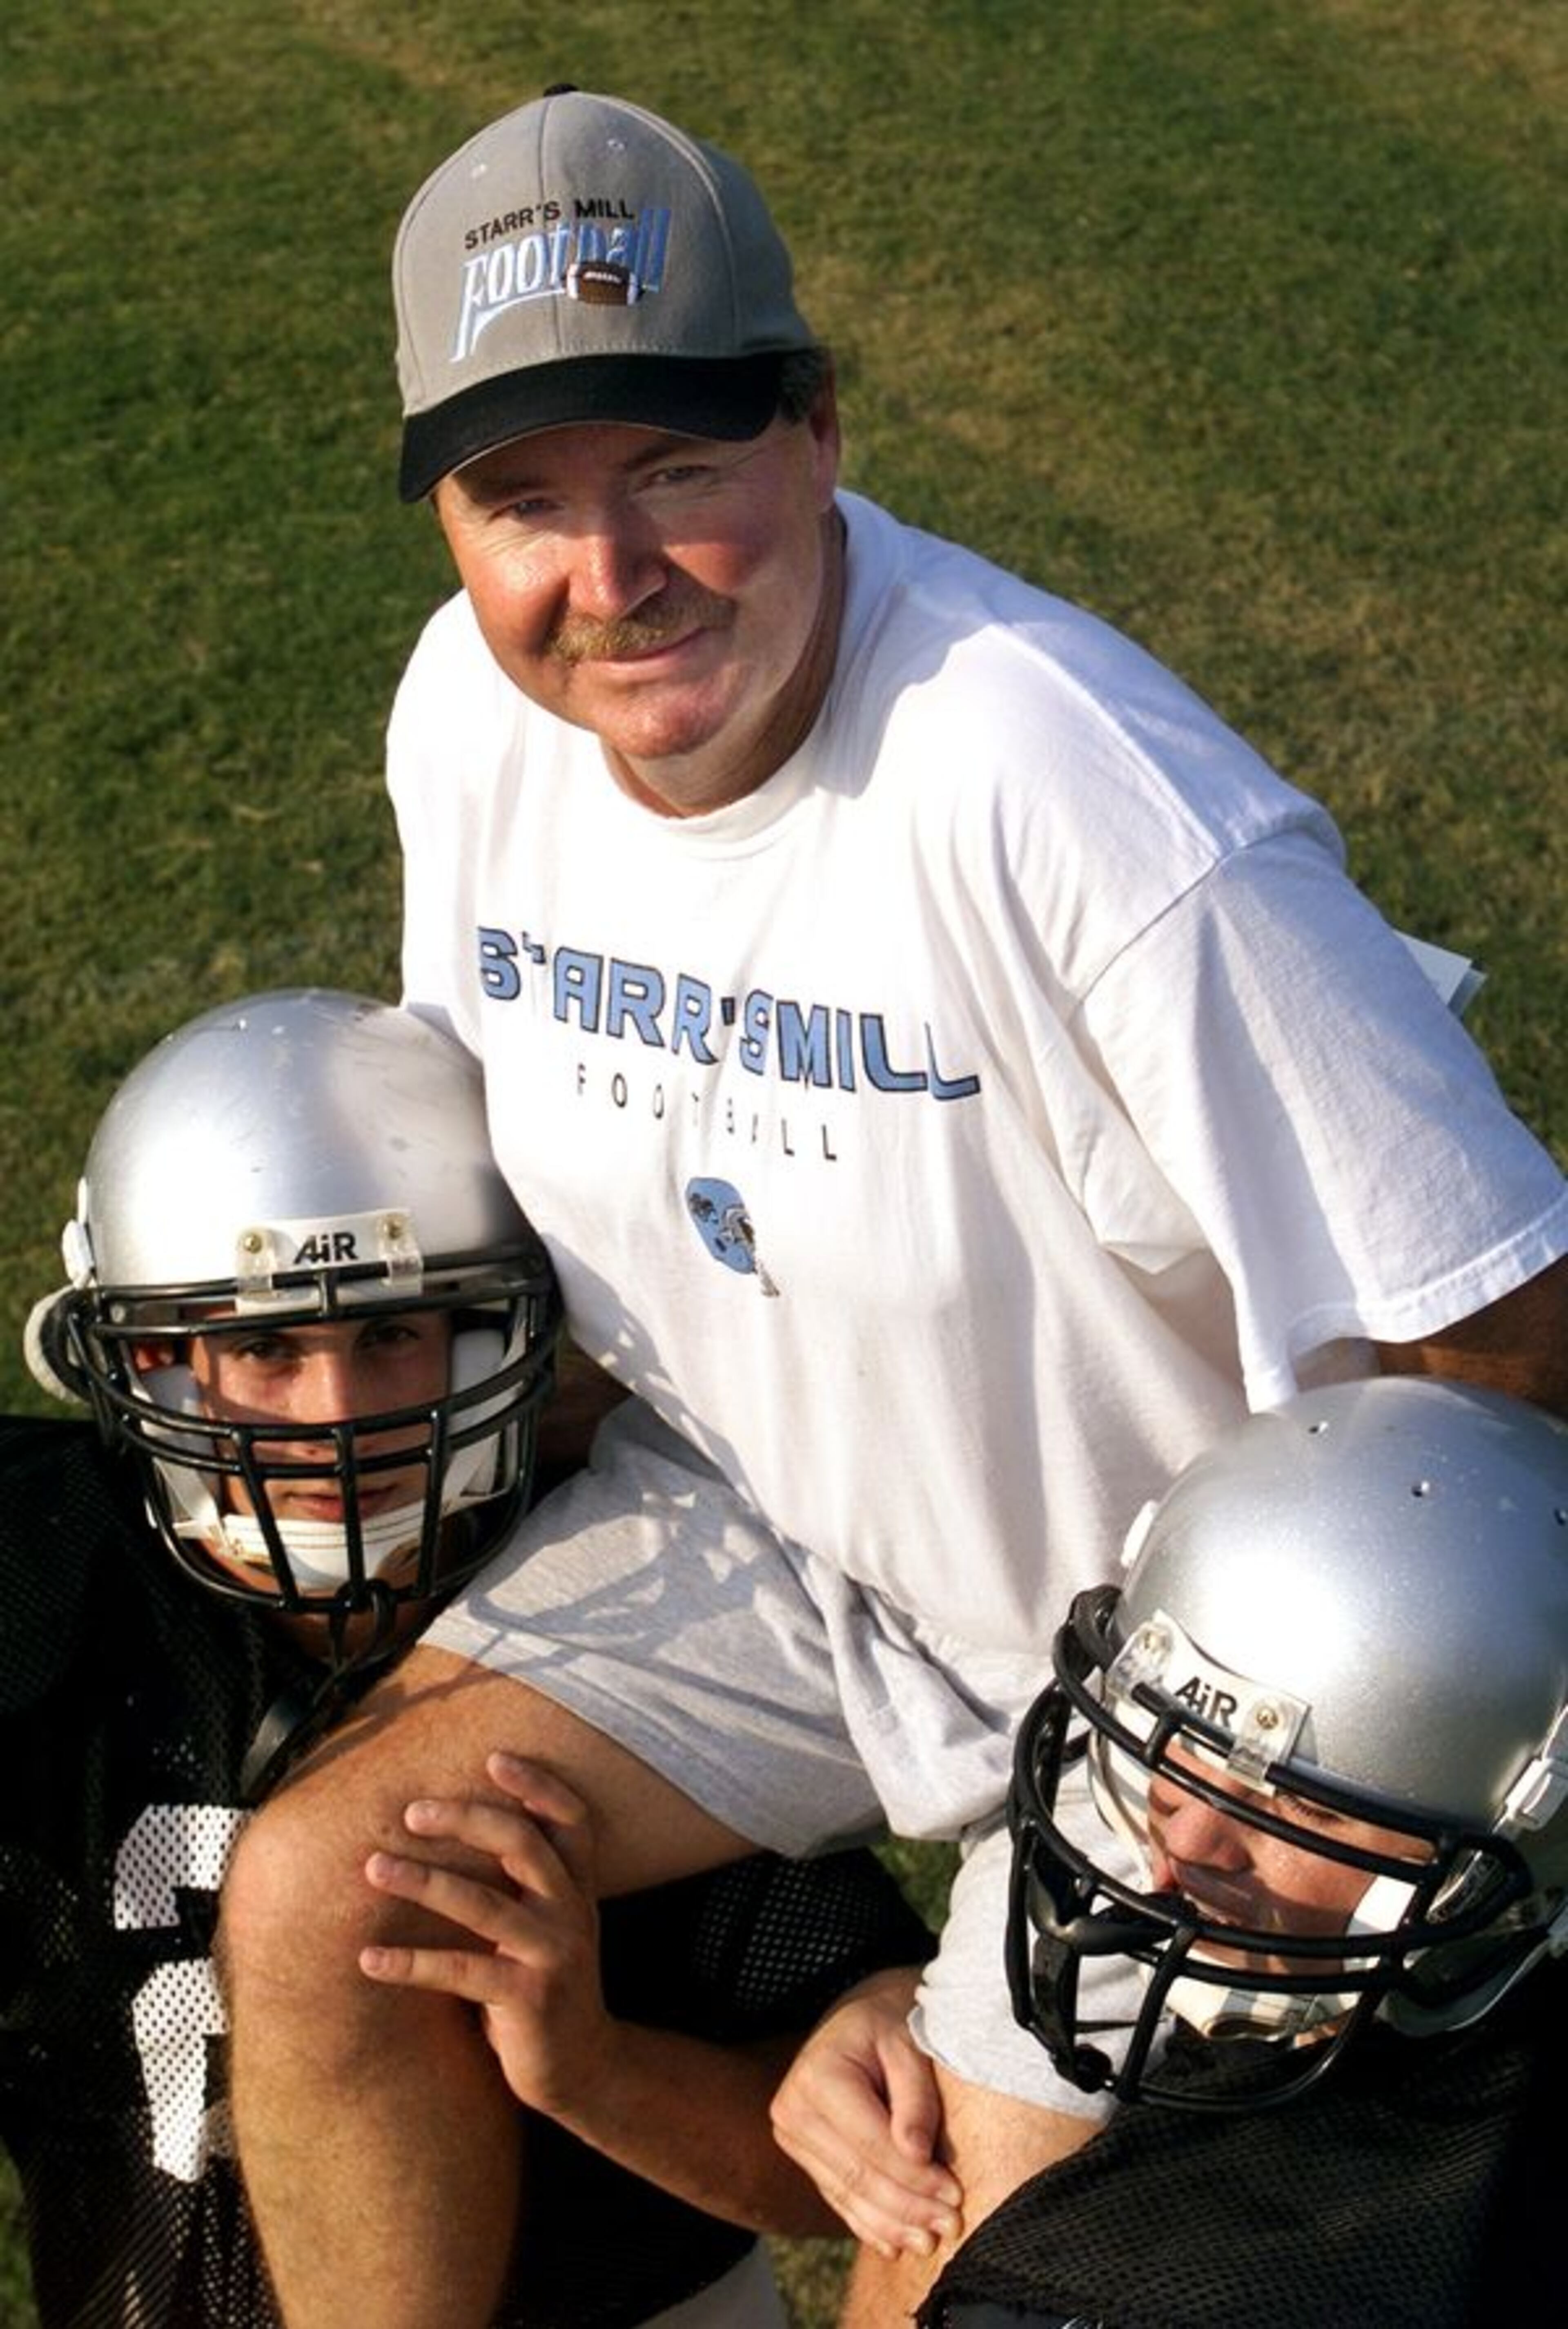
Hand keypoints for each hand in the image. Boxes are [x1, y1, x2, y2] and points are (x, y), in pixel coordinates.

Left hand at [358, 1750, 613, 2119]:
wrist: (582, 2067)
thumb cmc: (548, 1983)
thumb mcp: (550, 1924)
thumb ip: (525, 1882)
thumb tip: (460, 1826)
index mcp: (578, 1888)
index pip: (572, 1818)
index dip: (539, 1785)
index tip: (494, 1758)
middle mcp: (572, 1911)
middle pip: (523, 1844)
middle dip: (466, 1819)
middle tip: (412, 1811)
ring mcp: (552, 1954)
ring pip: (484, 1904)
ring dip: (423, 1881)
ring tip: (374, 1866)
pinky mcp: (528, 1998)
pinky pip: (461, 1972)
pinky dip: (411, 1963)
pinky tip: (368, 1961)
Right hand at [769, 1968, 963, 2259]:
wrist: (863, 2015)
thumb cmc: (894, 2024)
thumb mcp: (909, 2045)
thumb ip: (915, 2098)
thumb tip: (916, 2155)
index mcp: (817, 2075)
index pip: (872, 2144)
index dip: (915, 2177)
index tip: (957, 2195)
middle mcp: (793, 2108)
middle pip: (858, 2175)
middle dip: (908, 2207)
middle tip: (952, 2227)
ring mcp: (793, 2135)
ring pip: (847, 2193)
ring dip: (891, 2224)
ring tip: (931, 2242)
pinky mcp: (803, 2153)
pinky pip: (837, 2195)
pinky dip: (868, 2222)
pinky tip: (895, 2244)